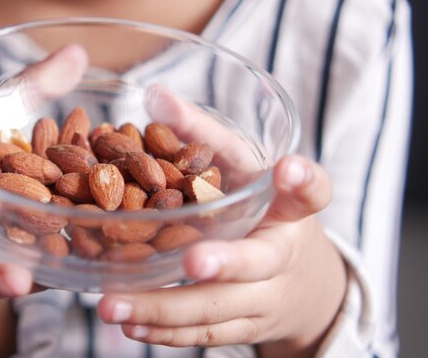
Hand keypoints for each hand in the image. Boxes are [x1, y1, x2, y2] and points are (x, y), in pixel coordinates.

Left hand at [97, 93, 346, 357]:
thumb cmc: (261, 210)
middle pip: (257, 262)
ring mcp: (264, 298)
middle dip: (225, 263)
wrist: (300, 281)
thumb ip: (203, 135)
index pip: (310, 193)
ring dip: (168, 308)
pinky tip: (129, 325)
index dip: (303, 181)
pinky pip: (205, 335)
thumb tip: (155, 93)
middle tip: (191, 262)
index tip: (289, 169)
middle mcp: (281, 254)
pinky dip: (167, 332)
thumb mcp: (241, 169)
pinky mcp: (243, 327)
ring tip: (117, 306)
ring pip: (220, 307)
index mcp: (287, 210)